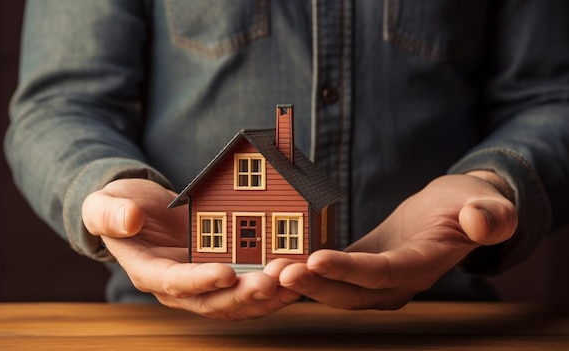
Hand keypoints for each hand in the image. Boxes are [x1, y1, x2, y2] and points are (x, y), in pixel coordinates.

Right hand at [82, 178, 298, 319]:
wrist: (139, 212)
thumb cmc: (119, 207)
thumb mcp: (105, 205)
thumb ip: (111, 214)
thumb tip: (129, 221)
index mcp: (149, 272)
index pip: (175, 283)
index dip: (200, 281)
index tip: (227, 272)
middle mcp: (177, 287)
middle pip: (212, 302)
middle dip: (243, 294)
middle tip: (271, 280)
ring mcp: (201, 284)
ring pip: (235, 302)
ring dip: (264, 296)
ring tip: (291, 278)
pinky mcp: (220, 274)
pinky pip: (246, 288)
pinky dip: (270, 287)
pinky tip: (293, 275)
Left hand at [265, 172, 516, 309]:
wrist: (453, 213)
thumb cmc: (469, 205)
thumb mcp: (485, 205)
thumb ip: (489, 215)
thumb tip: (479, 221)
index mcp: (423, 266)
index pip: (383, 273)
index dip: (350, 269)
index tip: (315, 259)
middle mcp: (396, 283)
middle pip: (351, 291)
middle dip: (314, 284)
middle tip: (277, 272)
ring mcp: (377, 280)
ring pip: (336, 289)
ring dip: (304, 282)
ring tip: (269, 268)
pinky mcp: (361, 267)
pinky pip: (331, 274)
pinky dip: (307, 271)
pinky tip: (279, 260)